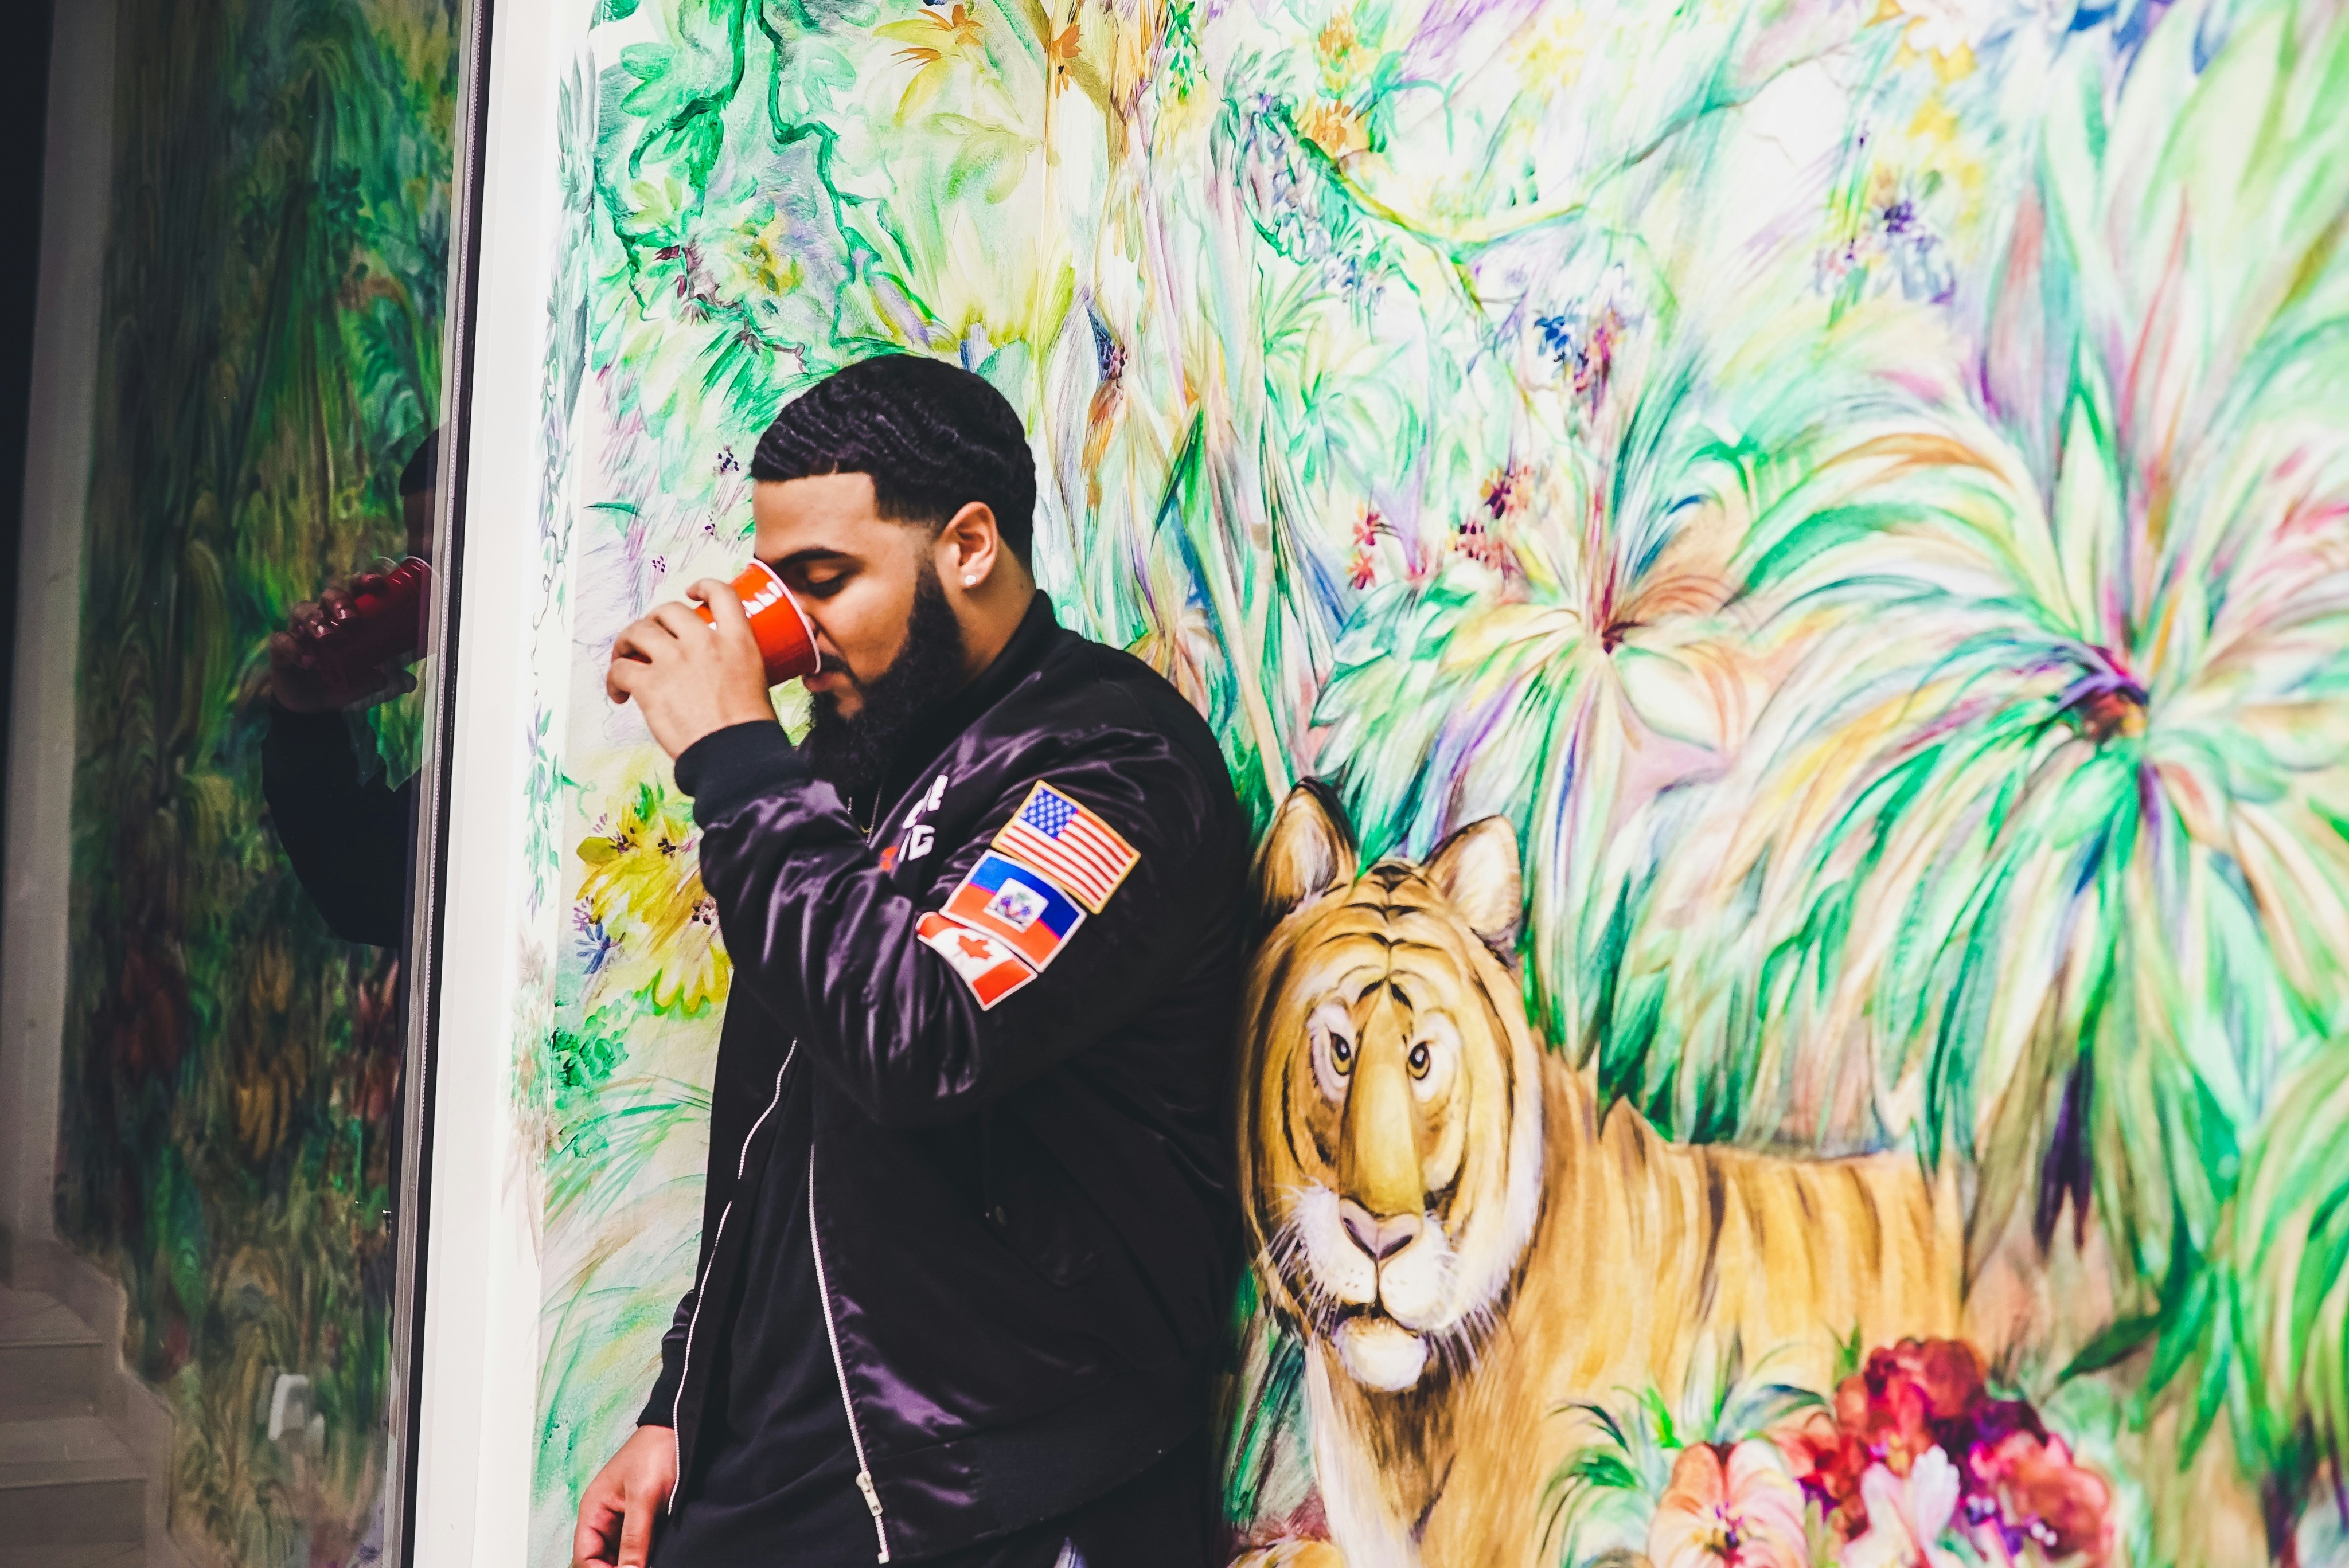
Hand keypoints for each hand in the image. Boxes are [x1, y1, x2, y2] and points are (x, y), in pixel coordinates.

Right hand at [268, 575, 416, 713]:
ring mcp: (300, 629)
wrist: (312, 705)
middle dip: (339, 600)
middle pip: (329, 594)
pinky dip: (293, 648)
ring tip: (327, 637)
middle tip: (350, 618)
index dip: (364, 581)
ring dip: (316, 620)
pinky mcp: (281, 647)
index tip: (378, 584)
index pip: (355, 589)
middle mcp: (324, 616)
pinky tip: (306, 661)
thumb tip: (409, 681)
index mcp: (347, 615)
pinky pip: (282, 640)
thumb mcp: (369, 682)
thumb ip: (390, 680)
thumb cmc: (343, 680)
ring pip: (303, 610)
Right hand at [572, 1425, 677, 1567]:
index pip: (584, 1557)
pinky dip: (646, 1556)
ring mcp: (625, 1520)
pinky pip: (639, 1547)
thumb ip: (634, 1539)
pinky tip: (659, 1557)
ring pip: (621, 1556)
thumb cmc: (655, 1452)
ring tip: (654, 1561)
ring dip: (634, 1563)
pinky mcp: (645, 1519)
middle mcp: (604, 1519)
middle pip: (601, 1559)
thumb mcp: (644, 1498)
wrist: (681, 1430)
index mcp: (593, 1511)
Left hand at [606, 580, 775, 758]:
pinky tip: (620, 694)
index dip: (703, 586)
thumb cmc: (749, 731)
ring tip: (624, 658)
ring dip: (627, 642)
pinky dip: (614, 679)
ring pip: (638, 631)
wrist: (736, 757)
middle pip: (669, 610)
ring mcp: (675, 661)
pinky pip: (620, 669)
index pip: (721, 594)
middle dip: (655, 620)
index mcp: (737, 641)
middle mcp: (704, 643)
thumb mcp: (757, 683)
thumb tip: (723, 676)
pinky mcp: (651, 685)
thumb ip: (736, 668)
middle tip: (650, 639)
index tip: (692, 592)